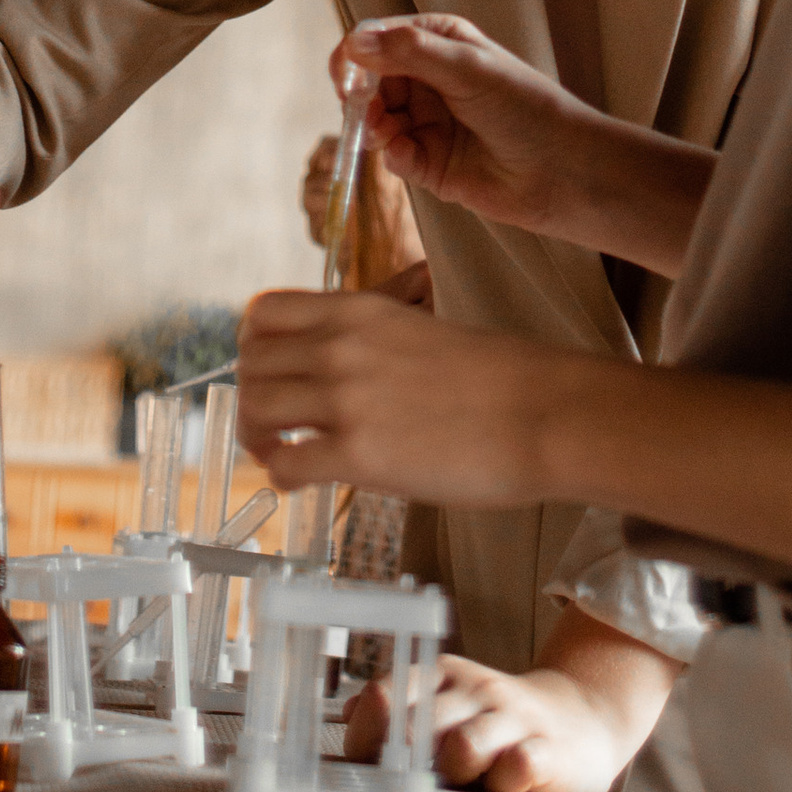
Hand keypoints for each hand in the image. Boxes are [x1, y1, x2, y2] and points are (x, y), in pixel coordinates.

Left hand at [238, 288, 562, 510]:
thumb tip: (340, 358)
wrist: (542, 413)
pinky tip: (305, 481)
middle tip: (271, 422)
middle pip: (249, 362)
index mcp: (359, 310)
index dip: (254, 345)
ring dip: (257, 436)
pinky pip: (284, 465)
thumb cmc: (498, 377)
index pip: (263, 311)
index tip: (269, 369)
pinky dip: (283, 476)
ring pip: (254, 409)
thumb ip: (370, 335)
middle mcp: (342, 346)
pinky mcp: (358, 455)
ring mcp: (346, 399)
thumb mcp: (420, 326)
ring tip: (280, 452)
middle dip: (251, 394)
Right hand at [337, 14, 609, 241]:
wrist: (561, 170)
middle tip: (362, 108)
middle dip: (361, 95)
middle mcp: (429, 79)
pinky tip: (406, 155)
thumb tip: (355, 43)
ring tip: (384, 133)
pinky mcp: (429, 164)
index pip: (380, 39)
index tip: (345, 76)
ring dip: (373, 126)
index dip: (355, 55)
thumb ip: (410, 52)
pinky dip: (393, 155)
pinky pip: (394, 156)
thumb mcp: (467, 67)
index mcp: (438, 43)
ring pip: (376, 119)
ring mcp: (428, 122)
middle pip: (371, 81)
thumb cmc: (524, 106)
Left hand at [342, 650, 646, 791]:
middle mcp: (473, 689)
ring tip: (459, 785)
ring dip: (452, 774)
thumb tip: (349, 713)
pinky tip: (503, 789)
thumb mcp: (449, 706)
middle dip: (403, 766)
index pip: (383, 696)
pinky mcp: (549, 749)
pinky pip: (518, 767)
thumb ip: (403, 711)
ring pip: (463, 746)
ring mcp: (512, 717)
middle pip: (416, 727)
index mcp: (440, 675)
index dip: (365, 738)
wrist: (583, 717)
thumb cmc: (499, 723)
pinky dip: (503, 784)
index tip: (365, 769)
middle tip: (406, 789)